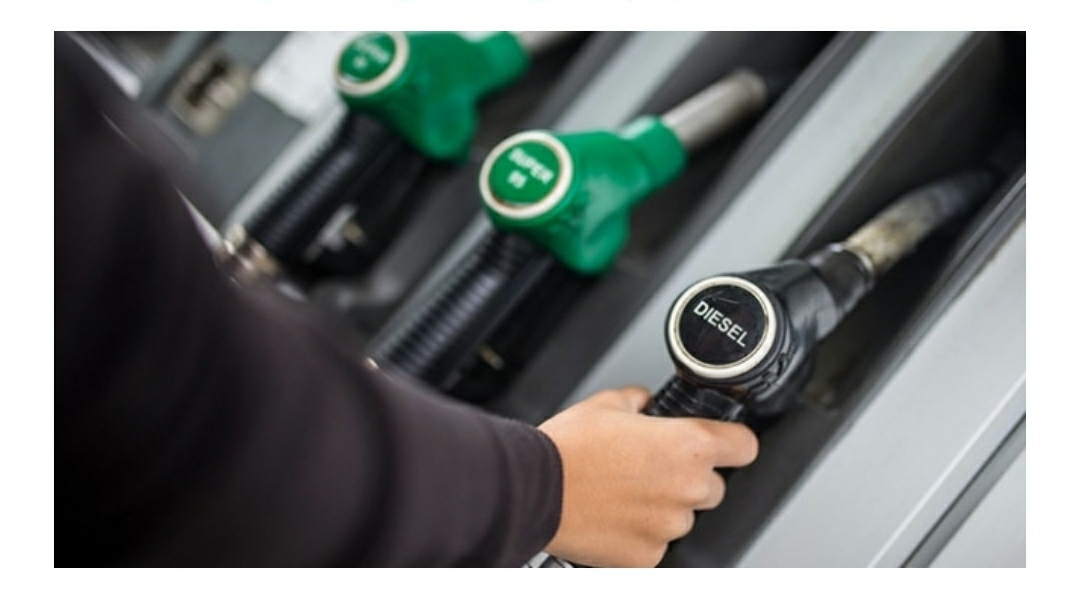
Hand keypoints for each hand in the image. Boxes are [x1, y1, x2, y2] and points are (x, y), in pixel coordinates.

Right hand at [537, 386, 757, 566]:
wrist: (533, 489)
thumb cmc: (568, 448)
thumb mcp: (607, 403)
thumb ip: (639, 400)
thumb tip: (645, 402)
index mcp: (688, 446)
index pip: (744, 446)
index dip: (733, 442)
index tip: (725, 444)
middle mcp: (687, 488)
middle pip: (714, 486)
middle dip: (688, 477)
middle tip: (650, 468)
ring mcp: (669, 527)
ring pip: (683, 517)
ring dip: (664, 507)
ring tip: (624, 492)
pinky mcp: (647, 557)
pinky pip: (657, 544)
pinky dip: (641, 533)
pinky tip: (615, 515)